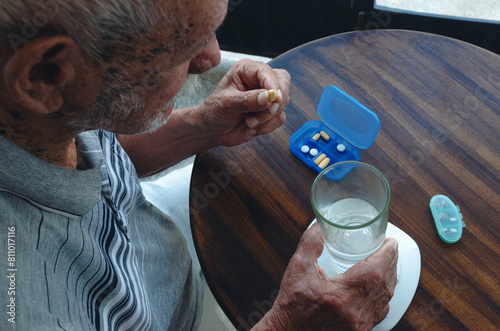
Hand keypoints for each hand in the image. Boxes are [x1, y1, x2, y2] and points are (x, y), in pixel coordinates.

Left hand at [197, 58, 289, 146]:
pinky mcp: (271, 111)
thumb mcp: (227, 104)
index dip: (272, 83)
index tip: (274, 97)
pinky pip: (279, 118)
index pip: (266, 71)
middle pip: (283, 83)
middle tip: (266, 112)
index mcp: (246, 70)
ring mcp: (267, 96)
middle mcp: (259, 79)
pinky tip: (252, 127)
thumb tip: (269, 97)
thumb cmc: (215, 111)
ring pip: (282, 103)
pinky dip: (267, 127)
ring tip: (248, 123)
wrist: (213, 130)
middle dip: (276, 102)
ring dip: (266, 118)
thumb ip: (248, 100)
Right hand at [255, 223, 397, 330]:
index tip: (391, 242)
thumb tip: (321, 226)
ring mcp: (359, 324)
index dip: (386, 254)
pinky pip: (380, 311)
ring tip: (389, 262)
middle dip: (390, 262)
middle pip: (384, 283)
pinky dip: (384, 295)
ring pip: (385, 298)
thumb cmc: (293, 304)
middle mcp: (354, 313)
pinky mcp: (360, 330)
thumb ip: (310, 244)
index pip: (374, 271)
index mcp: (341, 296)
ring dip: (390, 278)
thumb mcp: (297, 269)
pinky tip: (381, 286)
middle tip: (391, 247)